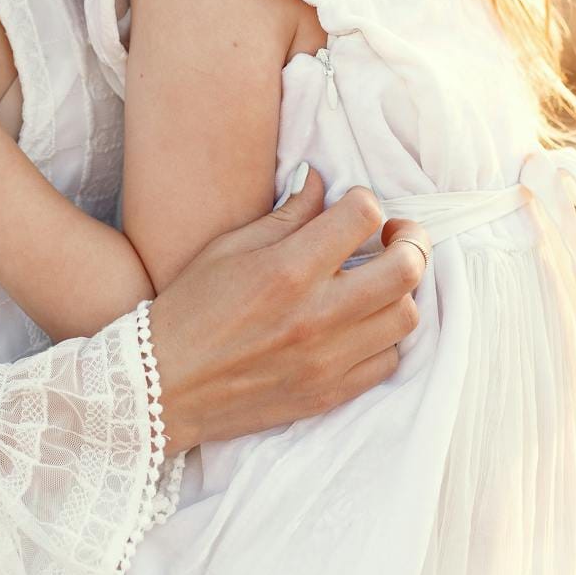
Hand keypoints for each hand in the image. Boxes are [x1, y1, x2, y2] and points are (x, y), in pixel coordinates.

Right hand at [147, 170, 429, 453]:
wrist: (164, 387)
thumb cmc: (190, 308)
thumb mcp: (228, 248)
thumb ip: (284, 216)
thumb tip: (318, 181)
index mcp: (287, 269)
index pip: (363, 216)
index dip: (365, 201)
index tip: (354, 207)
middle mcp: (316, 314)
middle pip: (406, 268)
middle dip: (411, 240)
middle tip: (395, 235)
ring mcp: (327, 359)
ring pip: (407, 316)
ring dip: (401, 291)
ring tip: (378, 281)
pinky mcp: (330, 393)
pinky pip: (389, 360)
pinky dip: (385, 336)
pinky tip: (363, 323)